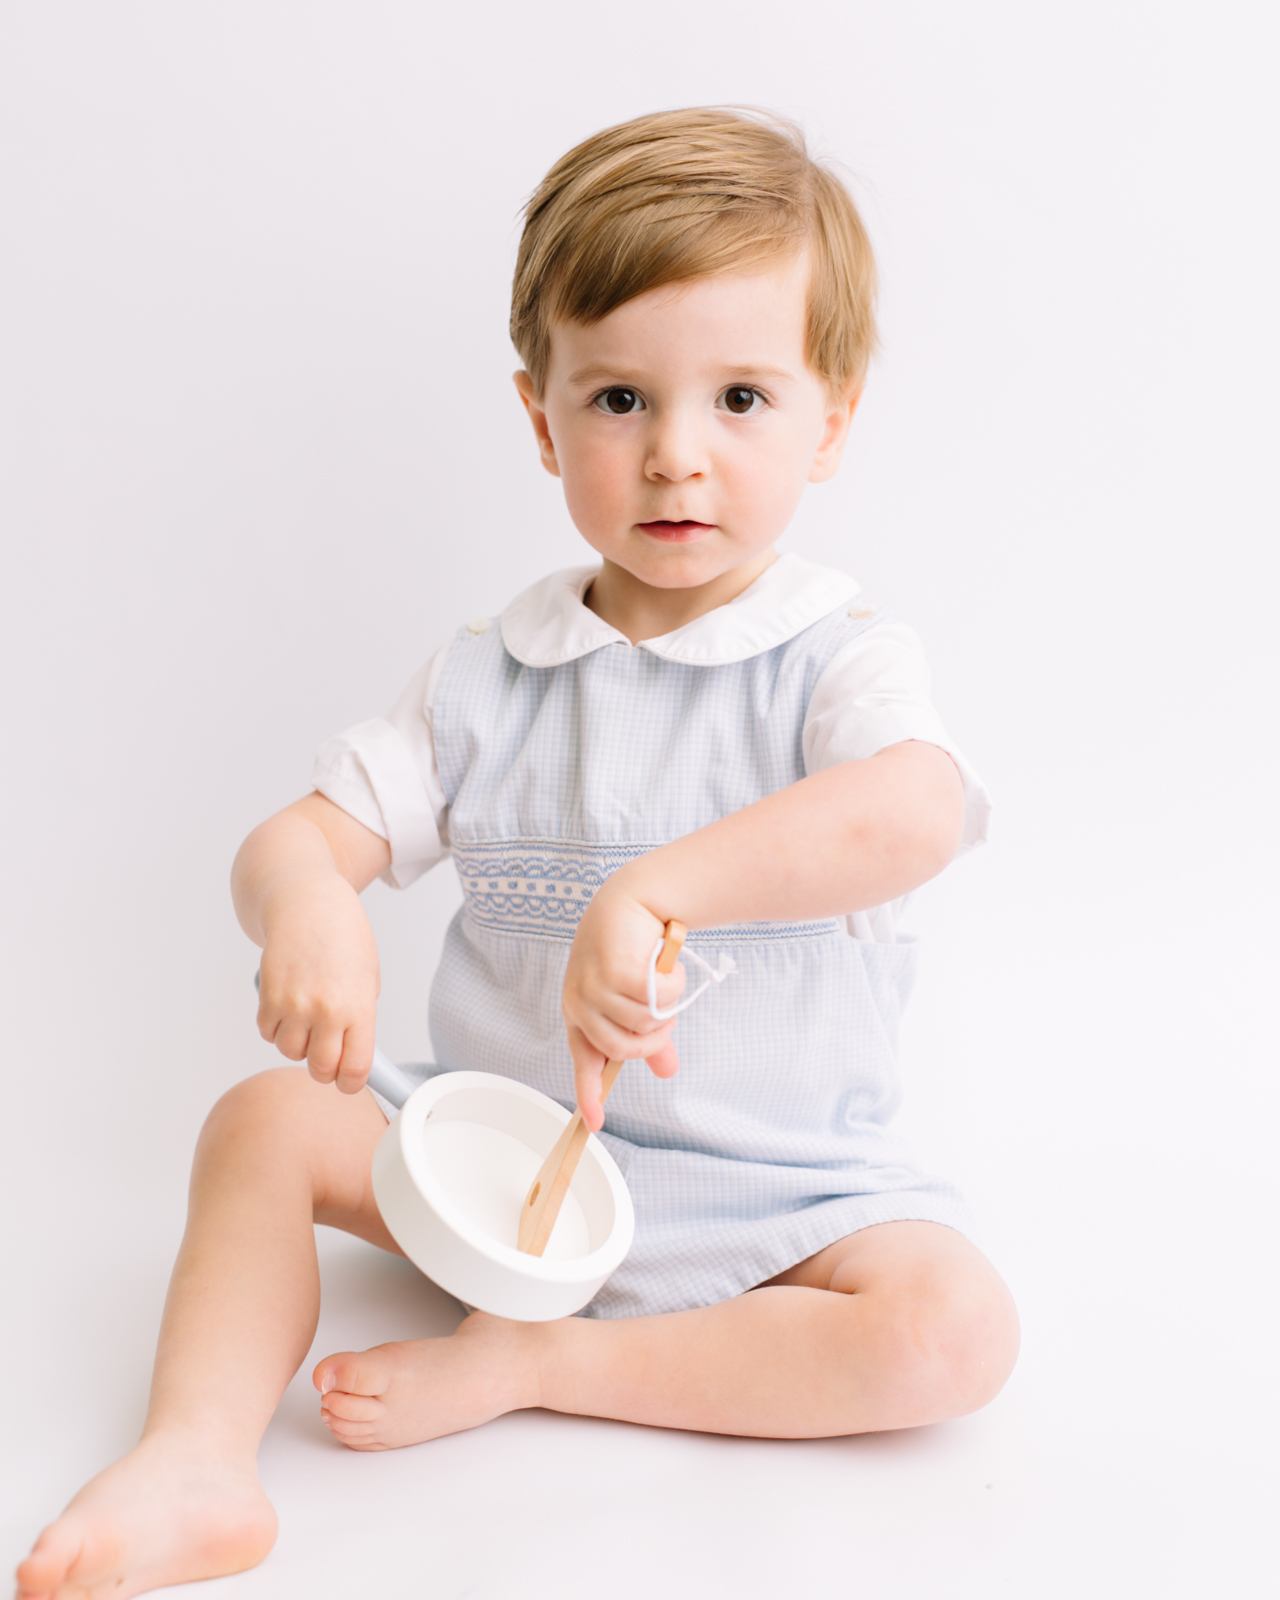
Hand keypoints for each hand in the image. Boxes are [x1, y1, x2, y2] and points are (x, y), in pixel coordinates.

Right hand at [256, 872, 380, 1092]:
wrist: (308, 901)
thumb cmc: (343, 936)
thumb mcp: (368, 975)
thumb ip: (360, 1015)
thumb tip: (352, 1053)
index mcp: (359, 1006)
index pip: (356, 1069)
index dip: (351, 1083)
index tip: (348, 1081)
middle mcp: (327, 1010)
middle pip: (321, 1069)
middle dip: (324, 1068)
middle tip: (327, 1052)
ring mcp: (295, 1004)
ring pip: (290, 1052)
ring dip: (298, 1043)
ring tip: (307, 1017)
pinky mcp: (268, 996)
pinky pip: (268, 1032)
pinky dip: (276, 1026)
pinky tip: (288, 1003)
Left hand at [562, 884, 685, 1129]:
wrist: (635, 898)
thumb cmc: (636, 948)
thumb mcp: (641, 997)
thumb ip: (652, 1034)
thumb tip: (667, 1071)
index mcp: (582, 1011)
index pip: (584, 1059)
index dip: (589, 1092)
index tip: (594, 1124)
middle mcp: (580, 1001)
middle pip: (622, 1048)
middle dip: (654, 1039)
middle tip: (668, 1015)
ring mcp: (592, 986)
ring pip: (642, 1024)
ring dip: (666, 1005)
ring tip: (664, 978)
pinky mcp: (613, 970)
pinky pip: (655, 998)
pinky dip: (672, 983)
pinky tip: (666, 962)